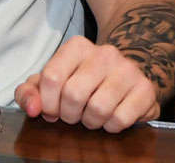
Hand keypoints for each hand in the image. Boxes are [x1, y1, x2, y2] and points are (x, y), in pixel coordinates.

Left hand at [15, 36, 159, 132]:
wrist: (126, 78)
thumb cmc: (83, 81)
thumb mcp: (51, 83)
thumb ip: (30, 92)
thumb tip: (32, 109)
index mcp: (77, 47)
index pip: (51, 77)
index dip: (48, 103)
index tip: (52, 110)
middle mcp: (104, 53)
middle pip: (73, 94)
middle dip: (69, 115)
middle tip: (74, 115)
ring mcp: (127, 70)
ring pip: (97, 109)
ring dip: (91, 122)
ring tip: (92, 116)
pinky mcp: (145, 89)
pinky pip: (120, 119)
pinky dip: (111, 126)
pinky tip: (111, 117)